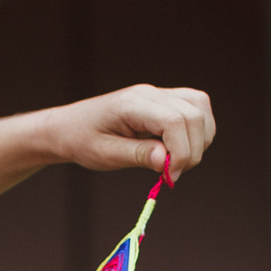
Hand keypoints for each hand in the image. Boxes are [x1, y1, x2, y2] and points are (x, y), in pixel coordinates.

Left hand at [45, 85, 216, 179]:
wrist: (69, 127)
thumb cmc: (82, 140)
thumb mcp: (105, 154)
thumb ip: (137, 155)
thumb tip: (167, 161)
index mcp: (131, 103)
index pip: (174, 120)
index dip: (181, 152)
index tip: (170, 177)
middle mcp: (149, 92)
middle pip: (193, 114)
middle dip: (191, 150)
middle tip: (172, 174)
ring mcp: (159, 93)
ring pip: (200, 108)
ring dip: (199, 139)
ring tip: (175, 162)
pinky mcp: (166, 99)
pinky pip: (196, 108)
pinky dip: (198, 131)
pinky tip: (179, 149)